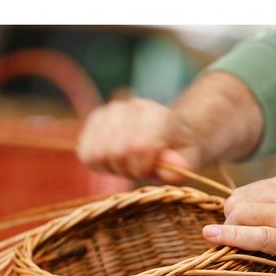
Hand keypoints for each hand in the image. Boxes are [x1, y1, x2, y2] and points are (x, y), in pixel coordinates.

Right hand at [78, 98, 201, 182]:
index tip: (152, 168)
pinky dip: (97, 162)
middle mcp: (132, 106)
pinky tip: (113, 160)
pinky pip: (85, 152)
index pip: (138, 146)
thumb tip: (172, 168)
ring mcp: (111, 111)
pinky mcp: (94, 120)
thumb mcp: (190, 159)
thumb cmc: (178, 151)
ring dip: (112, 166)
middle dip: (128, 169)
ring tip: (128, 163)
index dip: (143, 167)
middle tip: (140, 167)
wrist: (168, 133)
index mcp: (159, 115)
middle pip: (115, 152)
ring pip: (97, 153)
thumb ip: (182, 164)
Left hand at [202, 163, 275, 275]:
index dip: (239, 209)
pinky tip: (213, 236)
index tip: (238, 223)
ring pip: (241, 214)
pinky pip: (254, 235)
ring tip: (225, 241)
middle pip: (238, 200)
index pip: (248, 191)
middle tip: (235, 234)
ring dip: (228, 228)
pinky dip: (230, 236)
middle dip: (231, 219)